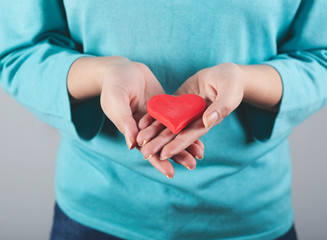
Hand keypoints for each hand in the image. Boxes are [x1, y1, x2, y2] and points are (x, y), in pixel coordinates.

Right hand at [70, 56, 202, 177]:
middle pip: (164, 145)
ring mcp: (157, 117)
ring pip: (173, 133)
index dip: (158, 162)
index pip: (147, 151)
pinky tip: (201, 129)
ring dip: (186, 143)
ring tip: (201, 153)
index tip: (171, 173)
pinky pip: (178, 117)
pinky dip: (187, 124)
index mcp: (133, 131)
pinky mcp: (164, 106)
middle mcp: (146, 128)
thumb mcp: (116, 101)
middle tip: (193, 165)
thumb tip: (132, 145)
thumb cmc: (113, 85)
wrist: (121, 68)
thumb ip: (124, 121)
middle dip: (178, 156)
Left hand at [137, 62, 245, 160]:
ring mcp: (184, 112)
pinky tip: (141, 122)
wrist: (226, 74)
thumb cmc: (232, 82)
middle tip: (145, 154)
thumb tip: (209, 121)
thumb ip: (222, 107)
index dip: (177, 145)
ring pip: (166, 125)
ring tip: (139, 141)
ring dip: (153, 133)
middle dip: (160, 144)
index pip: (190, 136)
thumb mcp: (230, 92)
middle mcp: (193, 120)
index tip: (164, 154)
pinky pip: (164, 111)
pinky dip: (153, 117)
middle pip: (175, 134)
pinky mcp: (178, 102)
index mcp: (206, 121)